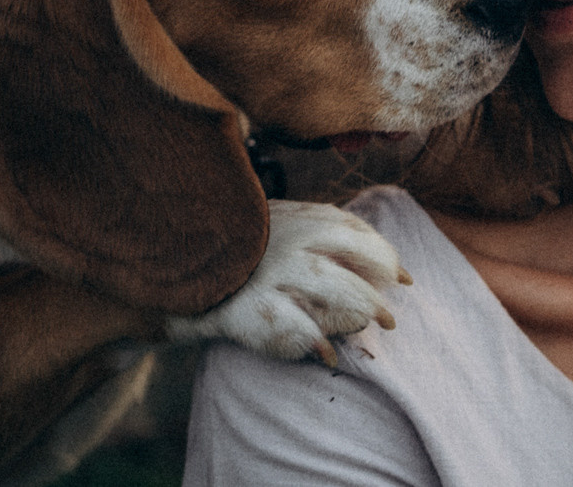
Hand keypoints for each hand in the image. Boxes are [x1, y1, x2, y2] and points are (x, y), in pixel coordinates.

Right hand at [165, 201, 410, 365]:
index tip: (402, 278)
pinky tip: (326, 355)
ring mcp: (269, 269)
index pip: (355, 230)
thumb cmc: (242, 255)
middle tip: (391, 316)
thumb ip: (326, 239)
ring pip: (331, 282)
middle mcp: (289, 237)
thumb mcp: (282, 230)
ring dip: (360, 306)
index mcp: (300, 218)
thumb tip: (393, 272)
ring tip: (376, 327)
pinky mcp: (245, 303)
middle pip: (352, 249)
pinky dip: (311, 339)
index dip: (385, 255)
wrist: (170, 270)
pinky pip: (288, 323)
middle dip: (381, 277)